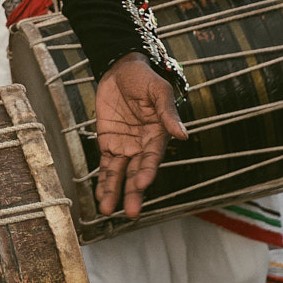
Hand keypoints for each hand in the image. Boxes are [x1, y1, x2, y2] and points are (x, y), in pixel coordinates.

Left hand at [92, 54, 187, 218]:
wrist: (120, 69)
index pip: (152, 157)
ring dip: (115, 192)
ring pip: (120, 174)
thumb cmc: (144, 78)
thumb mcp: (157, 91)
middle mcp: (142, 145)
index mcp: (158, 135)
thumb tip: (182, 135)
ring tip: (107, 210)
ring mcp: (125, 147)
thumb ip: (167, 113)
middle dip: (133, 192)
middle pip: (137, 172)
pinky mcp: (109, 143)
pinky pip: (106, 166)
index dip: (147, 170)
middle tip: (130, 213)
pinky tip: (100, 198)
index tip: (143, 183)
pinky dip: (104, 181)